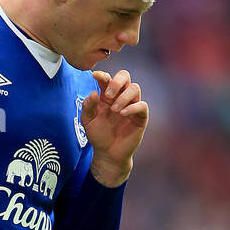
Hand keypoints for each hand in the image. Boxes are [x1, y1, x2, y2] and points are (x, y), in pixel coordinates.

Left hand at [81, 70, 148, 185]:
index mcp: (107, 95)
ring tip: (114, 110)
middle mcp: (120, 97)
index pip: (108, 79)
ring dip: (124, 96)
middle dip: (117, 81)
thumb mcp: (88, 121)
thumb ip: (88, 107)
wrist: (108, 154)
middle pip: (125, 77)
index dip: (103, 75)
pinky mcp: (140, 117)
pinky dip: (133, 107)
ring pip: (134, 88)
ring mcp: (131, 106)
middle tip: (108, 95)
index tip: (95, 76)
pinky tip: (123, 114)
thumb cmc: (98, 136)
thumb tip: (93, 93)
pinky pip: (142, 105)